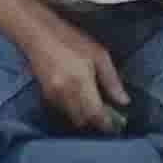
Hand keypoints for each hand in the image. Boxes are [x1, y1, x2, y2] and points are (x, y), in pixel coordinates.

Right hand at [21, 15, 130, 130]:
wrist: (39, 35)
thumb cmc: (72, 41)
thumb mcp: (99, 55)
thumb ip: (112, 81)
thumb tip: (124, 101)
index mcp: (81, 82)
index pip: (95, 114)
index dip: (106, 124)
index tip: (116, 126)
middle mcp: (65, 94)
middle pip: (83, 120)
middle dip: (96, 122)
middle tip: (109, 116)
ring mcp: (53, 96)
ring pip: (72, 117)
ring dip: (84, 117)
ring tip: (96, 106)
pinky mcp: (45, 96)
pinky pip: (62, 110)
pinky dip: (73, 109)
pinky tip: (80, 99)